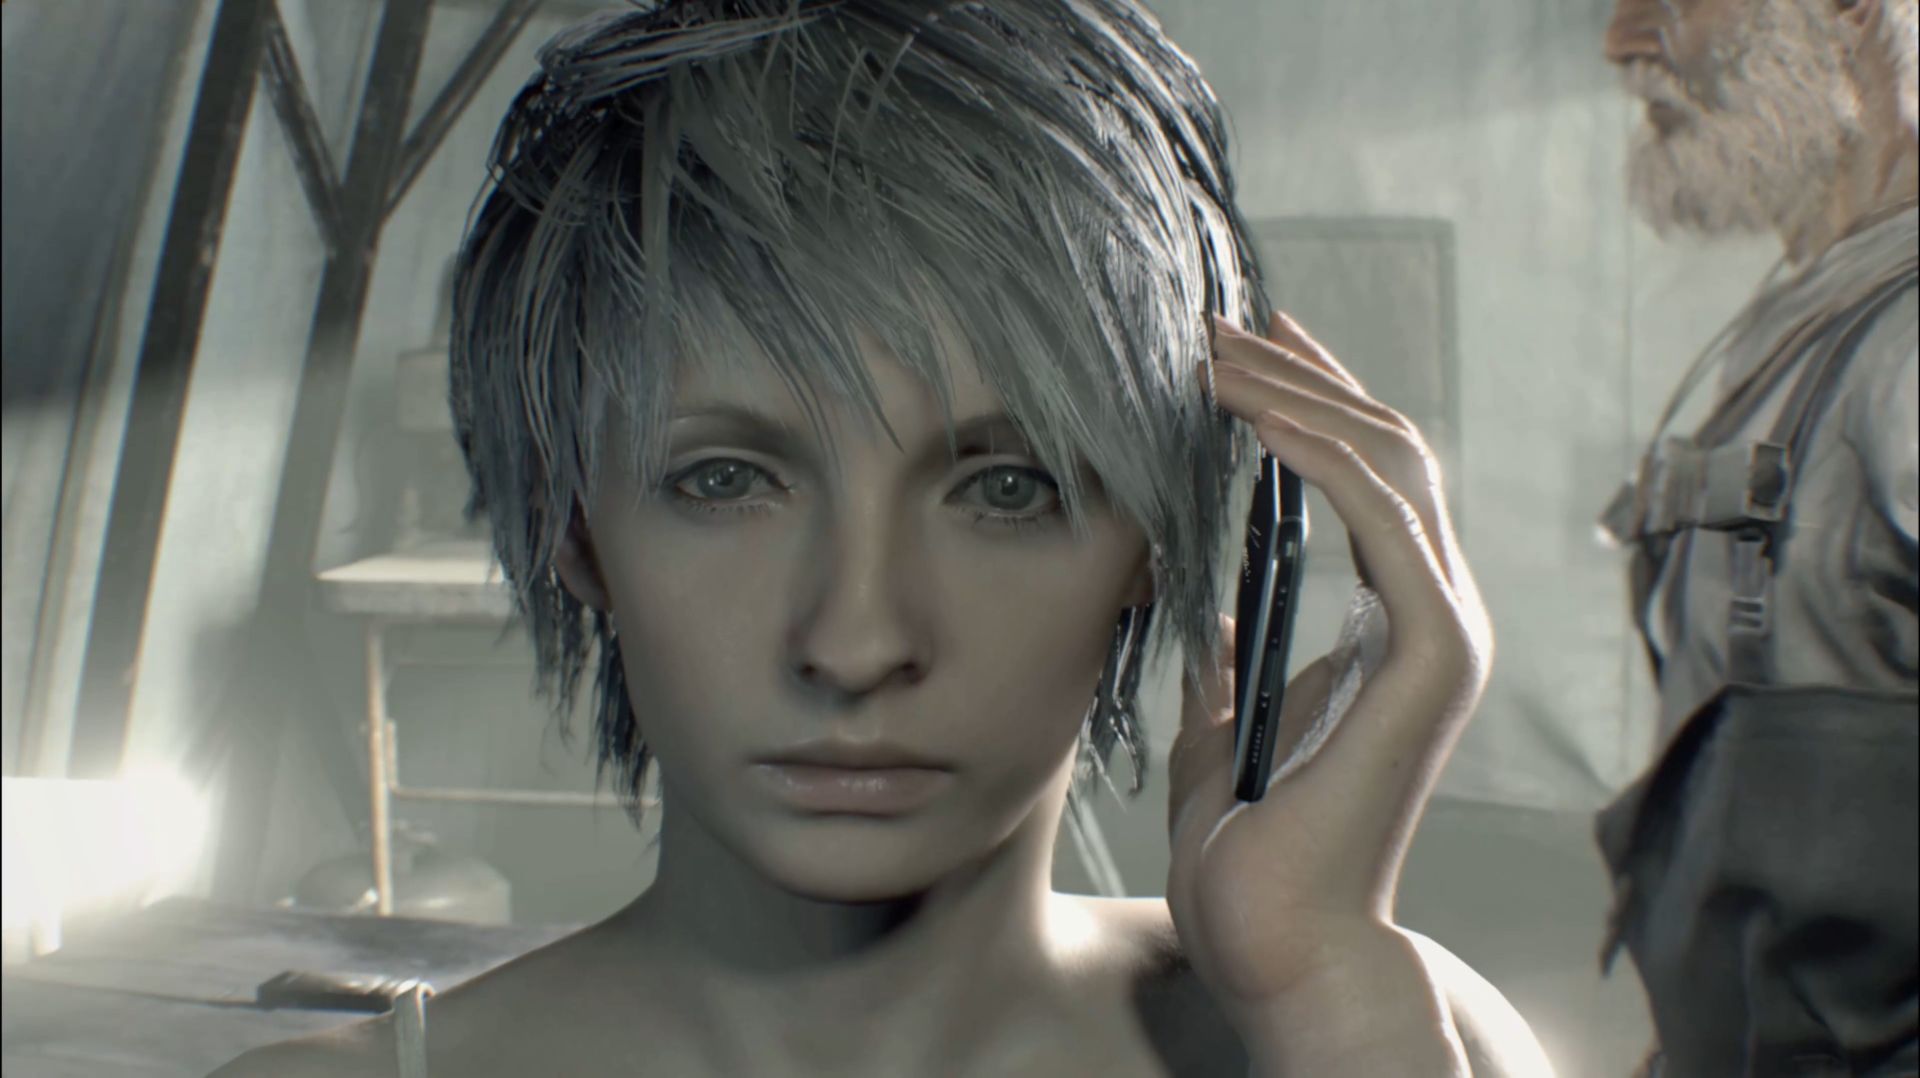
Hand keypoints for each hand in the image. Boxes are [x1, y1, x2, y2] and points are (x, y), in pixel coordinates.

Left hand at [1164, 311, 1493, 1018]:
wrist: (1276, 939)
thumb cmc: (1250, 848)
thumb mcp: (1223, 723)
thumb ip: (1230, 658)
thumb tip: (1208, 606)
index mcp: (1395, 625)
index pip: (1372, 476)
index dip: (1316, 400)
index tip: (1249, 344)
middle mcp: (1437, 615)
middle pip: (1388, 450)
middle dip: (1303, 376)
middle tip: (1218, 322)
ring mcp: (1444, 632)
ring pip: (1393, 466)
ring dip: (1300, 396)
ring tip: (1214, 350)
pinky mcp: (1431, 655)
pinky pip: (1384, 522)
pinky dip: (1321, 456)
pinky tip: (1253, 417)